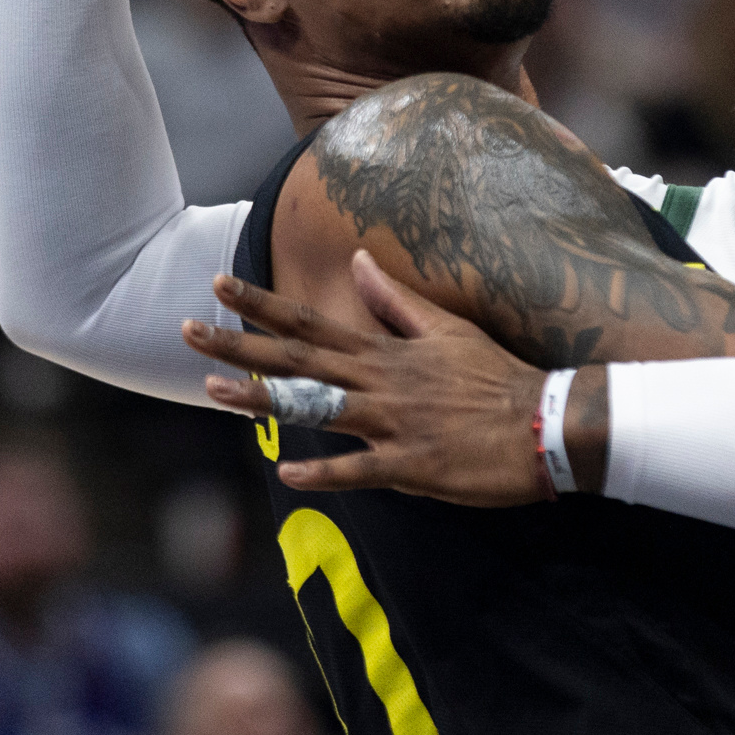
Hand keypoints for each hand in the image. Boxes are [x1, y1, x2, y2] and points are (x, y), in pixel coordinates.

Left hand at [186, 252, 551, 504]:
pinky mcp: (412, 466)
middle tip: (186, 331)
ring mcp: (392, 424)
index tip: (217, 284)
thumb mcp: (447, 329)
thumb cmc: (498, 378)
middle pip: (298, 360)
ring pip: (317, 408)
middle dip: (240, 345)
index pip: (311, 322)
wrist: (547, 424)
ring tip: (212, 390)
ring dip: (263, 400)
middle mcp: (379, 382)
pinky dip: (325, 472)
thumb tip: (358, 261)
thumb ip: (397, 302)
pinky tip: (288, 472)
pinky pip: (361, 470)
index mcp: (384, 351)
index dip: (261, 304)